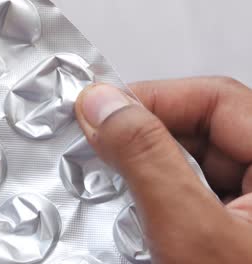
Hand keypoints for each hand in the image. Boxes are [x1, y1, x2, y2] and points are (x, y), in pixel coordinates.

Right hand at [75, 77, 251, 262]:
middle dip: (142, 137)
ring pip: (192, 161)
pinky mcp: (237, 223)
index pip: (216, 98)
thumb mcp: (190, 231)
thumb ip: (146, 160)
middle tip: (99, 144)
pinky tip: (139, 210)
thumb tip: (104, 105)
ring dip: (146, 168)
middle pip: (201, 128)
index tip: (101, 108)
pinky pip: (193, 190)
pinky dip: (159, 194)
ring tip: (115, 184)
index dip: (152, 98)